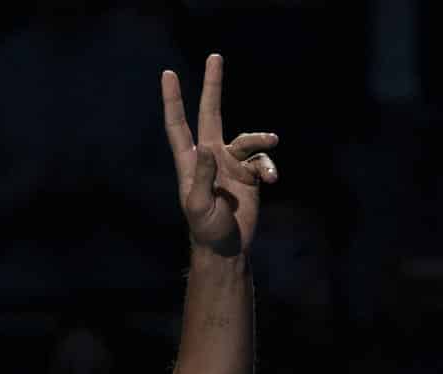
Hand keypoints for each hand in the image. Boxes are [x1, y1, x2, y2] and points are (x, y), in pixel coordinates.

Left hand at [161, 54, 278, 258]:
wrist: (228, 247)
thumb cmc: (207, 229)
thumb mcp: (199, 206)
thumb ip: (201, 176)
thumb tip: (208, 147)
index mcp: (191, 161)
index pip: (178, 125)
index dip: (173, 101)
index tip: (169, 74)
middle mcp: (210, 156)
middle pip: (211, 113)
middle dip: (213, 86)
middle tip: (215, 57)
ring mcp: (230, 164)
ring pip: (247, 139)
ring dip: (261, 141)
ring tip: (272, 144)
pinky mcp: (249, 175)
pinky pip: (262, 161)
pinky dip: (269, 167)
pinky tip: (273, 180)